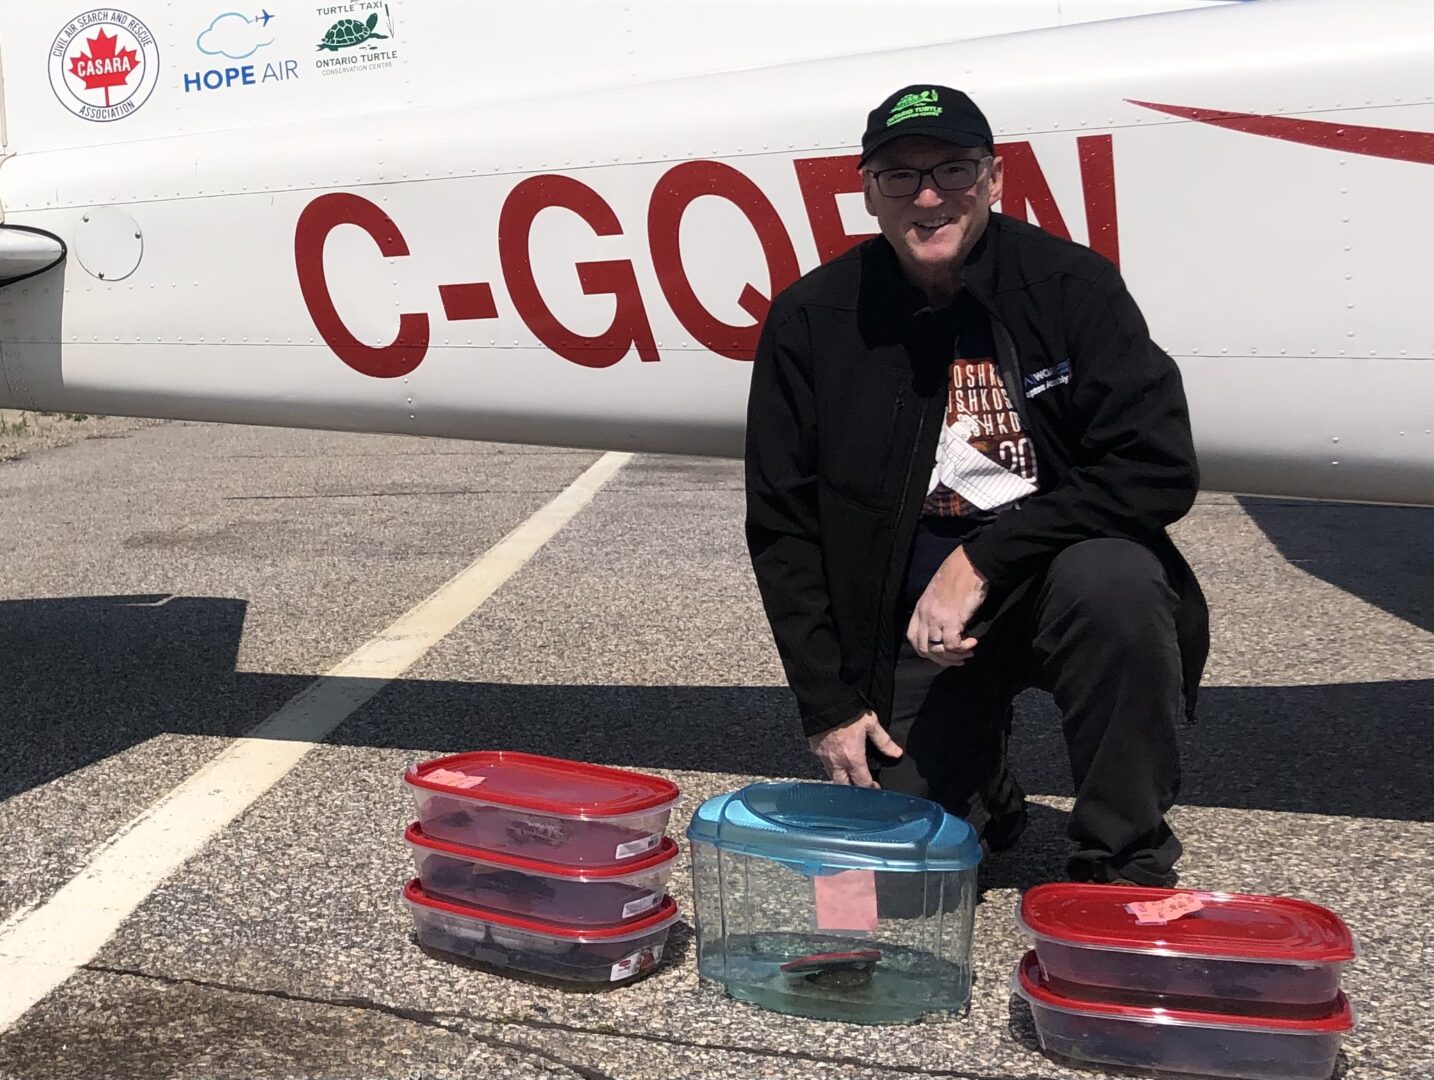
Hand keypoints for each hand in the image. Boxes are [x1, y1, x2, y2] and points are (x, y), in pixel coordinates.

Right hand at [808, 710, 902, 787]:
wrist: (824, 701)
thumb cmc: (848, 711)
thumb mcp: (870, 724)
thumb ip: (883, 741)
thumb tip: (896, 753)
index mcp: (853, 758)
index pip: (862, 783)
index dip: (870, 788)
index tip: (875, 787)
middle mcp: (837, 762)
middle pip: (845, 786)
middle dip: (854, 788)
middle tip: (861, 784)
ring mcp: (824, 757)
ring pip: (832, 777)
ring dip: (841, 779)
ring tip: (849, 774)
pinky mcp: (815, 750)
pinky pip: (823, 764)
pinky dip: (831, 766)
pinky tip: (836, 759)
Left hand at [907, 546, 987, 666]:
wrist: (970, 563)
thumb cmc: (958, 574)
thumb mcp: (938, 593)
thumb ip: (937, 611)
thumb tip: (944, 629)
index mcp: (920, 608)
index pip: (913, 637)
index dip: (924, 650)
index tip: (939, 654)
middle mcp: (925, 615)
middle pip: (924, 648)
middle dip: (940, 659)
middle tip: (956, 659)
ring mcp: (937, 618)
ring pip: (937, 650)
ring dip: (953, 656)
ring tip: (967, 653)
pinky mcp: (952, 619)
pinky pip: (952, 645)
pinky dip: (962, 648)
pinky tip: (972, 642)